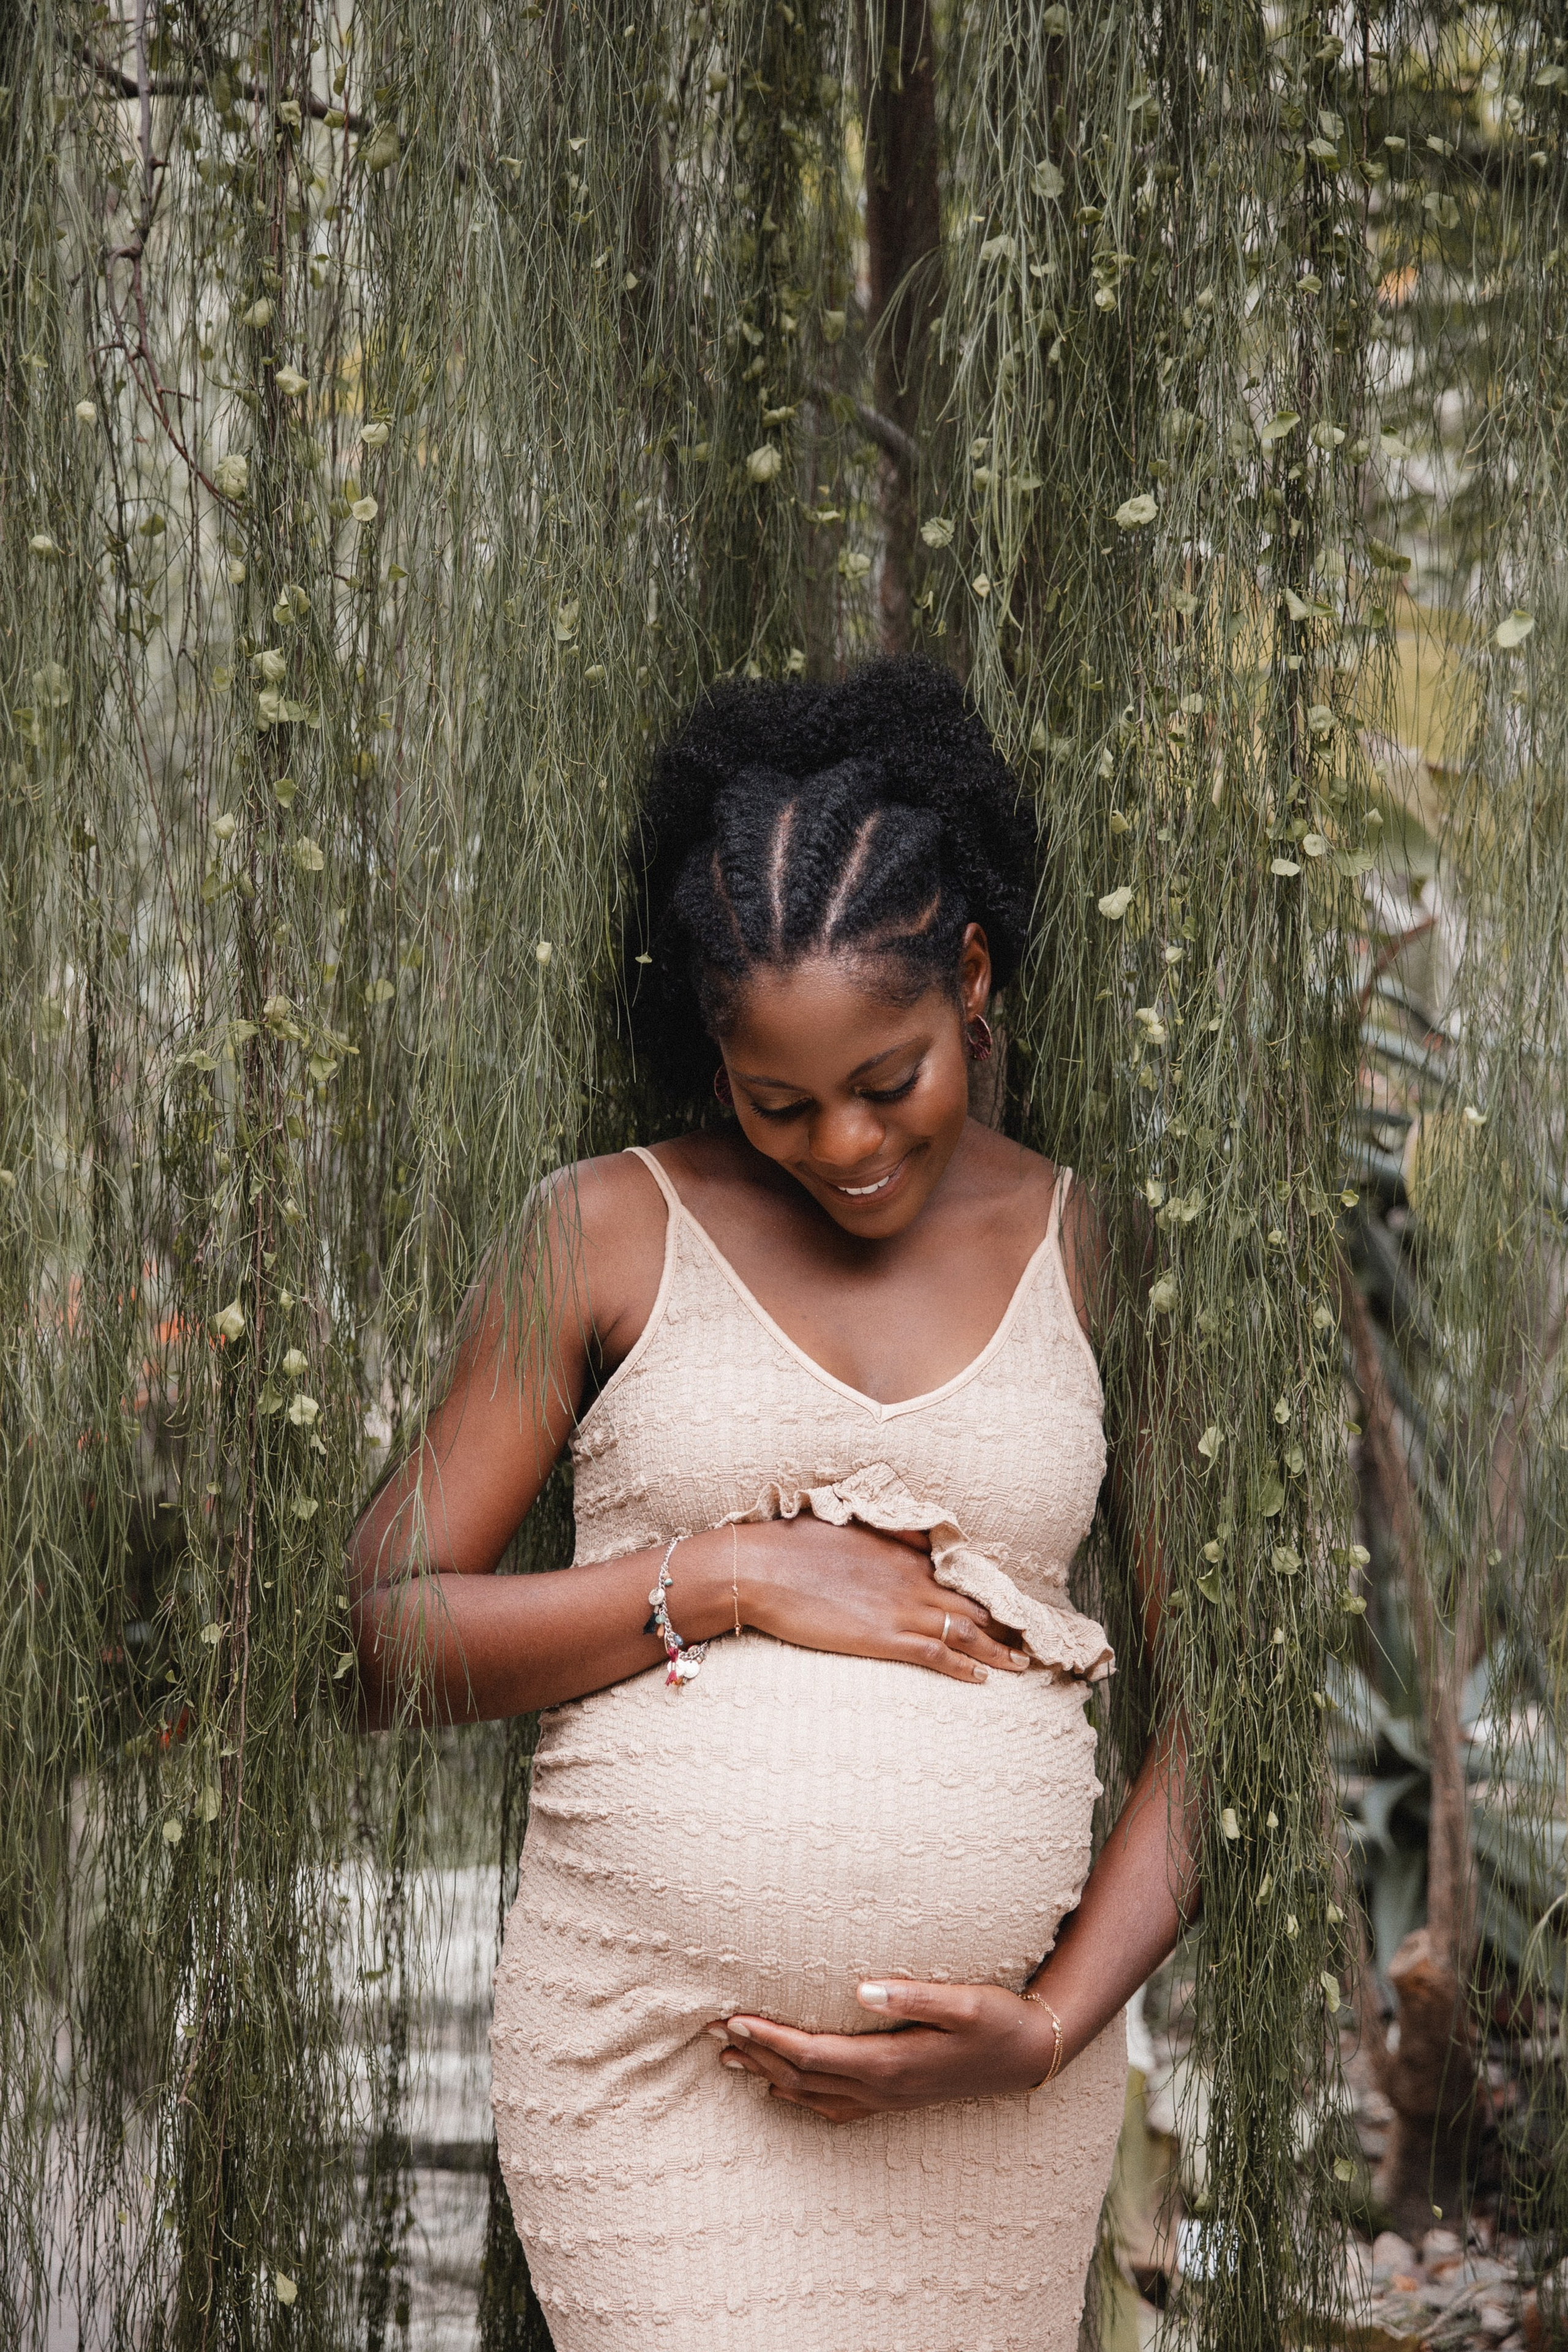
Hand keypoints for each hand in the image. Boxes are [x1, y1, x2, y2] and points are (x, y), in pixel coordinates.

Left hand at [707, 1979, 1060, 2122]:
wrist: (1031, 2057)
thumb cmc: (998, 2020)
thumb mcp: (964, 2001)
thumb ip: (912, 1995)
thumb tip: (862, 1987)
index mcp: (890, 2062)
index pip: (813, 2053)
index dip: (770, 2037)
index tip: (734, 2017)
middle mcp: (882, 2087)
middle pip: (801, 2077)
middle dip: (755, 2054)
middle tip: (712, 2033)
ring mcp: (888, 2099)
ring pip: (812, 2096)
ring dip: (768, 2075)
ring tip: (732, 2057)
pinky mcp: (896, 2098)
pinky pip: (834, 2107)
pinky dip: (800, 2097)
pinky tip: (784, 2088)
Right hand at [738, 1515, 1027, 1683]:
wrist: (760, 1568)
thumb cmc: (793, 1547)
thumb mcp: (849, 1527)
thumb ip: (890, 1536)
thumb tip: (919, 1539)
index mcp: (903, 1553)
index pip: (959, 1575)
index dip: (989, 1594)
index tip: (1009, 1607)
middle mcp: (911, 1579)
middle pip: (973, 1604)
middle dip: (1005, 1624)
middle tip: (1031, 1640)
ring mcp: (900, 1608)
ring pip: (965, 1631)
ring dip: (998, 1650)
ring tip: (1021, 1663)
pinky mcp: (884, 1637)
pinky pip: (937, 1654)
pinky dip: (964, 1667)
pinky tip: (982, 1678)